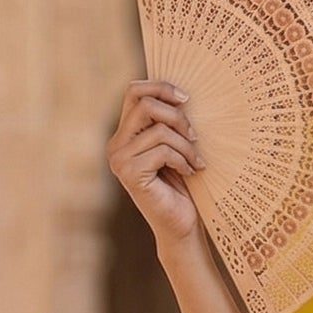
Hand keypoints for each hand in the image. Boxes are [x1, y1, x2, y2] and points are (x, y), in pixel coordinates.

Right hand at [107, 81, 205, 247]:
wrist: (182, 225)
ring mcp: (119, 160)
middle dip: (178, 117)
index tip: (186, 99)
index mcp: (124, 134)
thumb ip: (168, 122)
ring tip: (196, 161)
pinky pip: (162, 151)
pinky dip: (182, 159)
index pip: (134, 91)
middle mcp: (116, 145)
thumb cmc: (183, 185)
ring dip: (186, 145)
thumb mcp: (175, 146)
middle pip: (145, 104)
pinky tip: (189, 172)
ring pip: (160, 130)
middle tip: (195, 137)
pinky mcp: (130, 174)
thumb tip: (181, 92)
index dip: (160, 87)